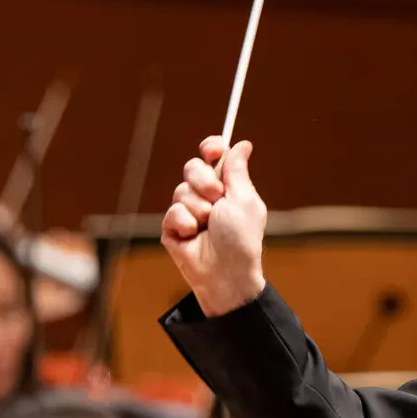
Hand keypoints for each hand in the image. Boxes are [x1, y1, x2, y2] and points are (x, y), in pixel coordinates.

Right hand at [161, 137, 266, 316]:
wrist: (225, 273)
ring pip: (180, 190)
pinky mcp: (173, 228)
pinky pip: (172, 212)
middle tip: (217, 199)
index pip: (213, 156)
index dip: (211, 148)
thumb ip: (238, 170)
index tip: (213, 151)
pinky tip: (194, 236)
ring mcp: (188, 212)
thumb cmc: (241, 240)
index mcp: (227, 187)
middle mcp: (207, 196)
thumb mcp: (244, 200)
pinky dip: (185, 223)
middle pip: (192, 167)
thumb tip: (243, 144)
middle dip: (204, 181)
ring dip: (198, 208)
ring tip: (208, 226)